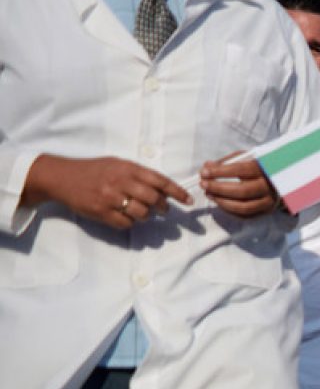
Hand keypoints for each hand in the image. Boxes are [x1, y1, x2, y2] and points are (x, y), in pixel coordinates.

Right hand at [20, 155, 189, 228]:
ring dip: (147, 216)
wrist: (62, 177)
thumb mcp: (117, 164)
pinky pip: (126, 224)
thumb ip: (139, 174)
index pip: (160, 181)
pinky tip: (126, 217)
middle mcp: (120, 182)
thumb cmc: (94, 170)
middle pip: (153, 199)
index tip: (189, 201)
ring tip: (143, 213)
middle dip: (163, 207)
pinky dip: (130, 223)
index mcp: (127, 168)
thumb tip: (165, 188)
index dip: (177, 192)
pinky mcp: (101, 212)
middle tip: (164, 210)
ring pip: (142, 214)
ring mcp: (110, 198)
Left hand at [200, 152, 278, 217]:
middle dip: (219, 188)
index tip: (204, 172)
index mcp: (265, 168)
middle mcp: (269, 186)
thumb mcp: (247, 158)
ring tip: (208, 194)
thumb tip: (207, 167)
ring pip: (243, 207)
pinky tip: (219, 202)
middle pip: (242, 191)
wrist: (283, 179)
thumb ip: (227, 161)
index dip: (220, 171)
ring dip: (222, 201)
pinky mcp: (265, 211)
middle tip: (203, 184)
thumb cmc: (260, 166)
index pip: (241, 170)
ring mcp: (268, 201)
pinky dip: (229, 210)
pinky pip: (245, 215)